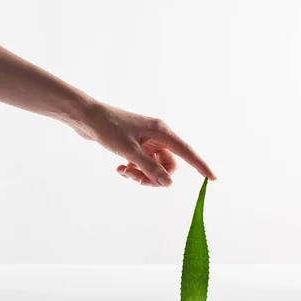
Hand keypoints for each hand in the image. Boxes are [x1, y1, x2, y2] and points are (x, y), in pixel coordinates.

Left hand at [80, 102, 215, 187]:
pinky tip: (120, 168)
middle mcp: (158, 136)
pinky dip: (134, 169)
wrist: (87, 117)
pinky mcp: (137, 145)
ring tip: (124, 172)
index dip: (200, 165)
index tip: (212, 178)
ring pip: (155, 167)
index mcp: (162, 132)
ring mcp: (147, 141)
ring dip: (142, 174)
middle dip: (154, 176)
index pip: (187, 152)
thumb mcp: (130, 151)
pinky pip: (144, 164)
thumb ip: (150, 168)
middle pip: (169, 165)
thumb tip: (168, 183)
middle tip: (136, 179)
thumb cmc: (109, 129)